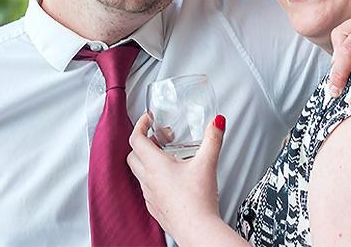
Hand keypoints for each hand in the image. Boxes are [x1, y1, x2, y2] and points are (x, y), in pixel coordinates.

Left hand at [127, 114, 227, 244]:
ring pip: (139, 172)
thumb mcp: (208, 163)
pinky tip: (171, 180)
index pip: (135, 139)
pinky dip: (153, 179)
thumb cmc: (198, 201)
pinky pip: (146, 188)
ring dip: (148, 161)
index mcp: (155, 165)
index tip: (148, 119)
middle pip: (133, 155)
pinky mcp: (154, 208)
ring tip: (169, 158)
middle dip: (144, 142)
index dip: (139, 125)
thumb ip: (213, 139)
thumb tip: (218, 122)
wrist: (197, 231)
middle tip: (161, 139)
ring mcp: (149, 195)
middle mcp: (147, 180)